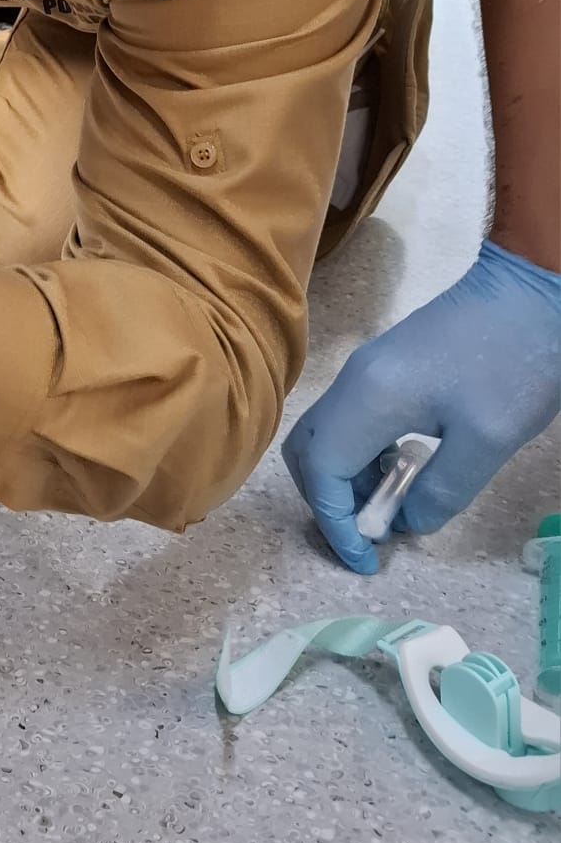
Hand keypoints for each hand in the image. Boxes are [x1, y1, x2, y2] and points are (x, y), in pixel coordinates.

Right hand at [284, 240, 560, 571]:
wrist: (534, 284)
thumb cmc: (515, 361)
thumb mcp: (487, 440)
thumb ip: (441, 491)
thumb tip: (406, 523)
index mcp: (370, 399)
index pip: (322, 472)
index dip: (336, 522)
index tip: (368, 557)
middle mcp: (353, 383)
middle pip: (306, 452)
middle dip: (326, 502)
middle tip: (366, 534)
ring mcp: (366, 371)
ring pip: (325, 436)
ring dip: (343, 479)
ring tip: (389, 508)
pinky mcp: (384, 367)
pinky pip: (349, 421)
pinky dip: (360, 456)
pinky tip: (403, 470)